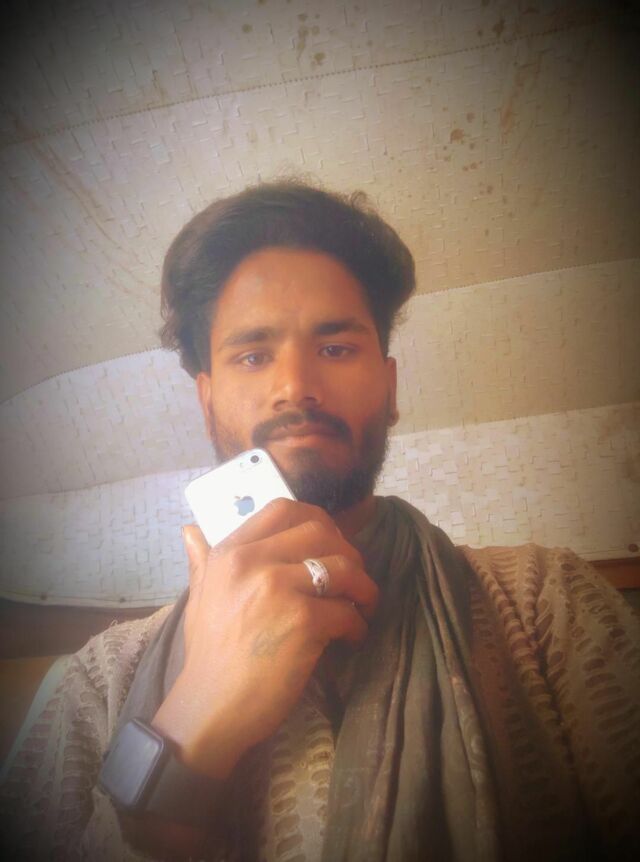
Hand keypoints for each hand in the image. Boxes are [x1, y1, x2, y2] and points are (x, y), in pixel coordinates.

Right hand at [152, 498, 378, 779]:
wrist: (210, 707)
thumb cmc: (208, 655)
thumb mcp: (199, 598)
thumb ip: (202, 561)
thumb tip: (190, 530)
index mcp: (230, 553)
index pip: (282, 509)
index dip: (316, 520)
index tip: (330, 542)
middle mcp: (252, 562)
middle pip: (320, 531)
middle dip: (347, 551)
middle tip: (353, 577)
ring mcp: (278, 589)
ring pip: (343, 567)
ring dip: (362, 587)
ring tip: (362, 606)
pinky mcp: (303, 621)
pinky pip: (347, 610)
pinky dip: (358, 624)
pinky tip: (352, 637)